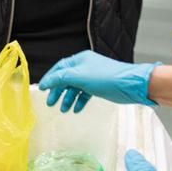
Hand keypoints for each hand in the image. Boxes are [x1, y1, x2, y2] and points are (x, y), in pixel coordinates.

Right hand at [39, 51, 159, 112]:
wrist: (130, 85)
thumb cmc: (106, 78)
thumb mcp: (79, 77)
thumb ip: (60, 78)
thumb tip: (45, 82)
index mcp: (79, 60)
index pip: (59, 68)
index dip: (49, 79)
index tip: (41, 89)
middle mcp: (85, 67)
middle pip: (65, 79)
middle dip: (57, 91)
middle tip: (50, 103)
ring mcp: (92, 77)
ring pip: (75, 88)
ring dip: (68, 98)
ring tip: (63, 110)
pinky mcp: (99, 87)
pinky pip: (84, 93)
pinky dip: (79, 101)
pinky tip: (76, 109)